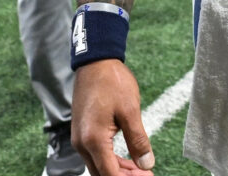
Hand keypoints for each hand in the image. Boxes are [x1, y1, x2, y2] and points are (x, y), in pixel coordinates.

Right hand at [72, 60, 154, 174]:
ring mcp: (79, 138)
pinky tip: (129, 160)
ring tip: (142, 170)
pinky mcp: (82, 132)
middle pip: (102, 173)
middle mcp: (82, 143)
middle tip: (148, 174)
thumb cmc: (112, 82)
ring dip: (119, 171)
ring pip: (98, 166)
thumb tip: (147, 164)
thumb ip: (138, 140)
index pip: (111, 174)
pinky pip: (96, 155)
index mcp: (93, 140)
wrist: (95, 62)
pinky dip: (111, 161)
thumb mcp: (131, 110)